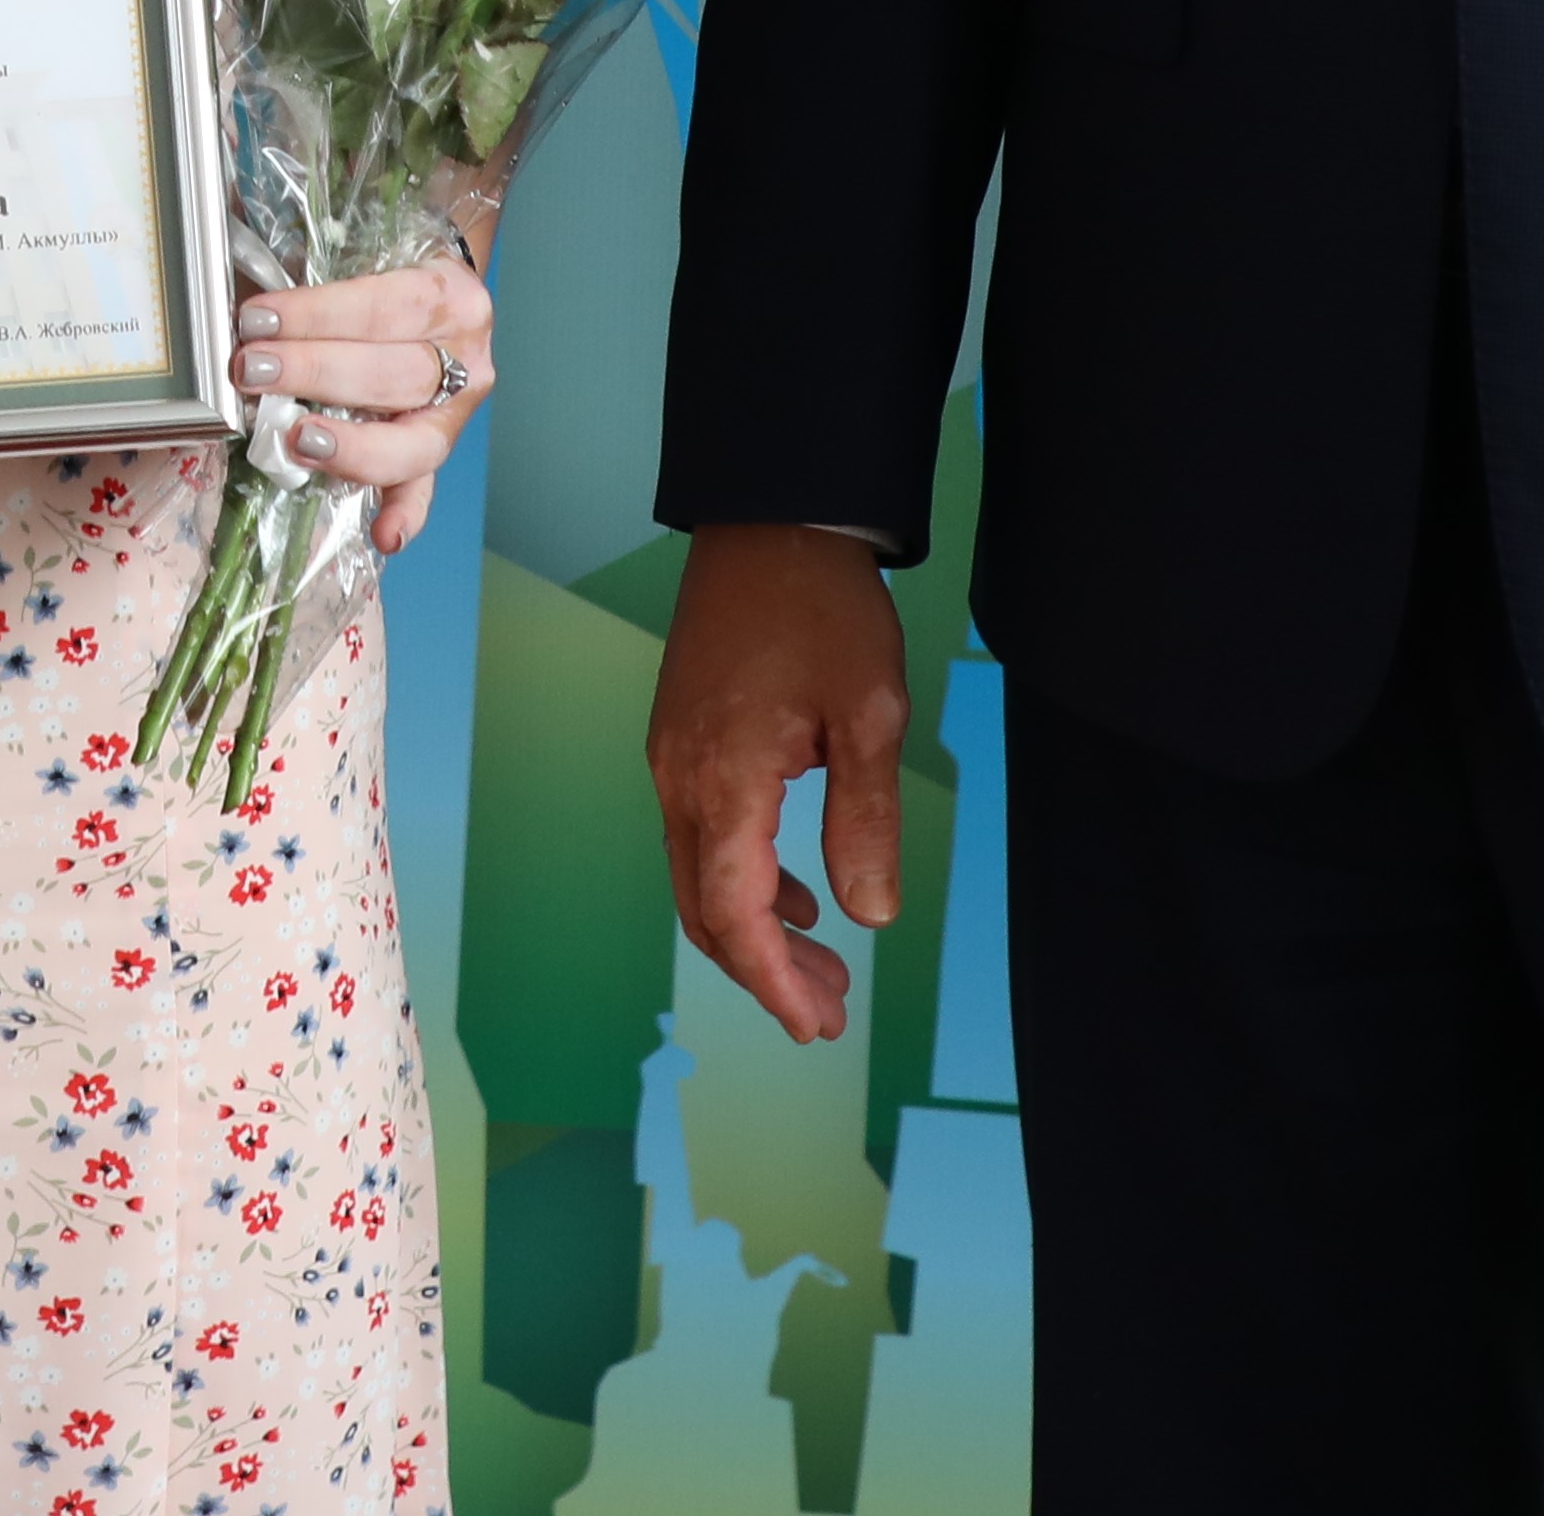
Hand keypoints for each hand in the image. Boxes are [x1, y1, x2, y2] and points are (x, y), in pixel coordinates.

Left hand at [236, 252, 497, 554]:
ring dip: (346, 444)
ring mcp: (455, 413)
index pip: (383, 305)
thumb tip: (244, 299)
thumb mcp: (362, 258)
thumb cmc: (384, 276)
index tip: (258, 319)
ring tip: (295, 438)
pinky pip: (423, 488)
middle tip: (255, 370)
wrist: (437, 293)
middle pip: (394, 374)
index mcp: (449, 292)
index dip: (318, 314)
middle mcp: (466, 356)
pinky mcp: (436, 451)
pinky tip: (384, 534)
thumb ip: (314, 276)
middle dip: (317, 372)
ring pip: (409, 438)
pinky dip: (404, 513)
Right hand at [645, 522, 907, 1045]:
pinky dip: (742, 879)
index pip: (734, 914)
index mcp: (724, 779)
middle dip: (766, 971)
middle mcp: (680, 777)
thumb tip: (869, 916)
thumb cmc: (823, 608)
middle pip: (705, 910)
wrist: (770, 518)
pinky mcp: (680, 736)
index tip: (818, 1026)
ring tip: (824, 963)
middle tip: (833, 1012)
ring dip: (754, 928)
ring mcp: (672, 756)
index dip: (774, 981)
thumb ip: (867, 820)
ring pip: (696, 876)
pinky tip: (798, 887)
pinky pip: (698, 833)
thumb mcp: (872, 712)